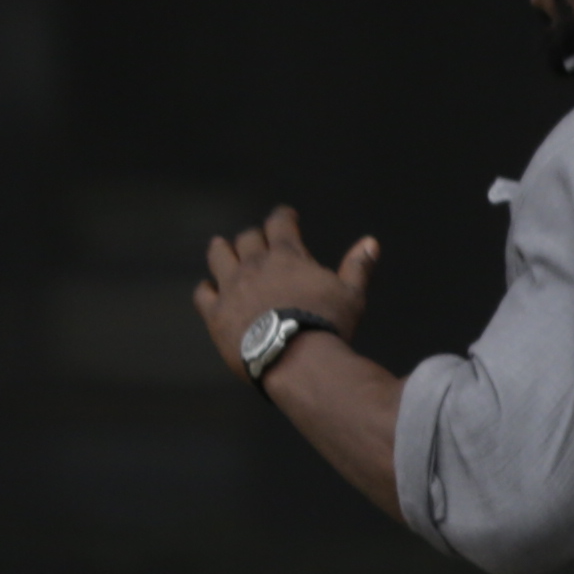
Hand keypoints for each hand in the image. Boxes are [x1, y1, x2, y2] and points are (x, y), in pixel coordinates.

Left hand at [193, 204, 378, 377]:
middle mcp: (254, 265)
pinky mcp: (216, 313)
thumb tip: (371, 242)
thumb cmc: (328, 325)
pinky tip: (209, 288)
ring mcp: (231, 288)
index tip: (286, 214)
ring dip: (222, 249)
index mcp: (287, 256)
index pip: (280, 224)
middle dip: (255, 236)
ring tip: (222, 246)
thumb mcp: (351, 294)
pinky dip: (206, 288)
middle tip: (259, 239)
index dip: (283, 216)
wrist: (295, 359)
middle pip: (247, 239)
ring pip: (219, 257)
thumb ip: (358, 266)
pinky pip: (203, 294)